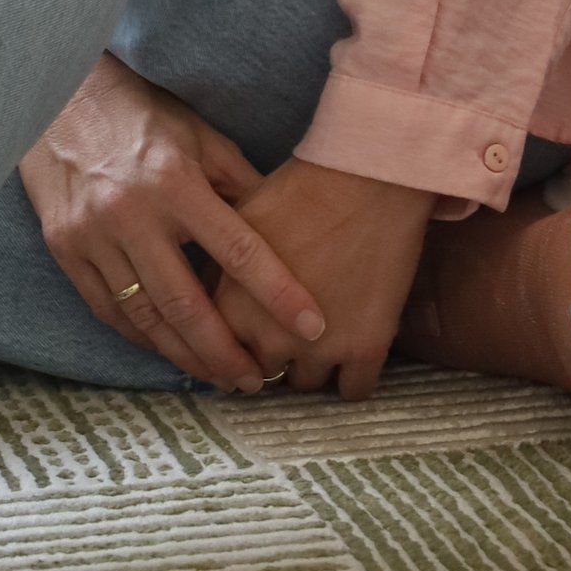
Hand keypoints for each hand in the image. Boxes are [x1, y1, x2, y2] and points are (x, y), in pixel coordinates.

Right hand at [19, 59, 325, 392]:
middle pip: (185, 304)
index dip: (278, 294)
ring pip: (144, 317)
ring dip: (185, 355)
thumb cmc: (143, 114)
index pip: (238, 251)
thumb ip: (241, 186)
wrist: (57, 96)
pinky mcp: (63, 248)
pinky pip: (107, 309)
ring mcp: (91, 236)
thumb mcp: (202, 137)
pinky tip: (170, 351)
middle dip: (225, 351)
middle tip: (256, 379)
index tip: (310, 327)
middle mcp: (131, 214)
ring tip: (220, 377)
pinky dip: (142, 337)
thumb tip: (287, 231)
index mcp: (175, 182)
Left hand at [217, 159, 435, 401]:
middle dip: (273, 357)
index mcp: (230, 306)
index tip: (249, 343)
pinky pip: (354, 391)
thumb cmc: (300, 188)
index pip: (221, 353)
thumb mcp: (237, 223)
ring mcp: (317, 348)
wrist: (366, 179)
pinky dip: (354, 379)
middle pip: (262, 372)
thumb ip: (218, 268)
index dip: (235, 348)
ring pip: (307, 383)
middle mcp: (266, 336)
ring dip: (313, 365)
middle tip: (290, 334)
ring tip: (327, 336)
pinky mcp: (365, 348)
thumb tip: (205, 289)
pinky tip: (357, 355)